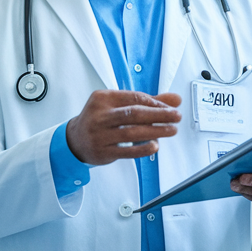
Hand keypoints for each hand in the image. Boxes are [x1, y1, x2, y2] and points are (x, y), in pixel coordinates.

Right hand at [66, 90, 182, 165]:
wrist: (75, 140)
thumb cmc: (100, 119)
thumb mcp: (118, 105)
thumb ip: (147, 101)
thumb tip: (175, 99)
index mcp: (103, 98)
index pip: (134, 98)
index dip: (155, 103)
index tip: (171, 107)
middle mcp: (100, 115)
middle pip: (134, 113)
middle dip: (159, 115)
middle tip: (176, 116)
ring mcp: (100, 134)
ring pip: (132, 132)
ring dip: (155, 131)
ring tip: (171, 130)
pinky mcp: (103, 152)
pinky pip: (126, 151)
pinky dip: (143, 148)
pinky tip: (155, 145)